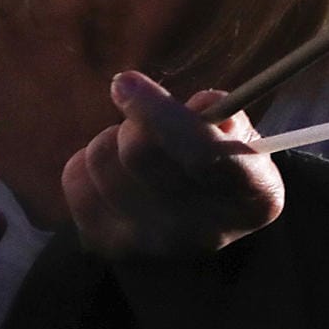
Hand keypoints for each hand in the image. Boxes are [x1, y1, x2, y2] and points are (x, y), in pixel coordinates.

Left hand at [62, 71, 284, 259]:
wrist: (194, 248)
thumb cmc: (221, 174)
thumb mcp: (243, 141)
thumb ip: (227, 116)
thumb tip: (199, 105)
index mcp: (253, 197)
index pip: (202, 153)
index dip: (158, 112)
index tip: (126, 81)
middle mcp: (203, 231)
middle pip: (139, 151)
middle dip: (136, 118)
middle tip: (144, 117)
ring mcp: (151, 244)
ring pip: (100, 157)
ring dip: (113, 139)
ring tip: (135, 150)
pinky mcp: (106, 244)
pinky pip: (74, 176)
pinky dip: (89, 161)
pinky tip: (114, 172)